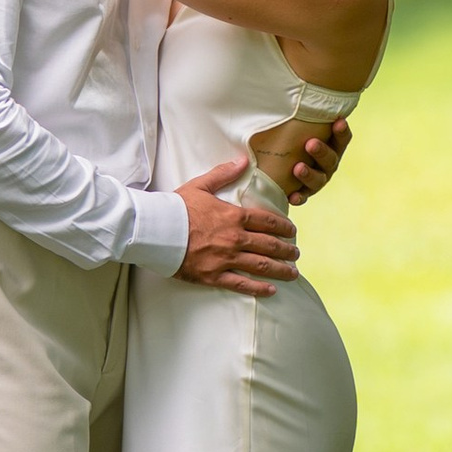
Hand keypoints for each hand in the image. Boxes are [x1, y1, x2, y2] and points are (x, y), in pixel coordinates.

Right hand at [175, 159, 298, 296]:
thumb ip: (224, 174)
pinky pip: (242, 284)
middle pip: (269, 245)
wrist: (155, 230)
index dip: (284, 227)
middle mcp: (235, 238)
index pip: (268, 221)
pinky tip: (272, 290)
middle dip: (287, 250)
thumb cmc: (176, 207)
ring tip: (293, 273)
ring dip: (281, 270)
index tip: (293, 231)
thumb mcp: (200, 185)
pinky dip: (259, 288)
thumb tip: (243, 161)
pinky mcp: (214, 275)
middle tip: (295, 253)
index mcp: (234, 216)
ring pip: (261, 266)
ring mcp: (226, 259)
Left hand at [284, 114, 350, 205]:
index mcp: (331, 143)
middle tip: (310, 144)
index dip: (341, 131)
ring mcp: (318, 178)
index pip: (342, 137)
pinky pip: (303, 197)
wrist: (275, 158)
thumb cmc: (287, 132)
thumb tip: (289, 71)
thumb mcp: (293, 120)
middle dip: (322, 151)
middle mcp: (328, 162)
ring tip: (298, 168)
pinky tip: (292, 196)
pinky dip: (299, 197)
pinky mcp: (304, 192)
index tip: (338, 122)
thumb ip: (297, 108)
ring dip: (309, 174)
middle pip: (331, 159)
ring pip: (319, 179)